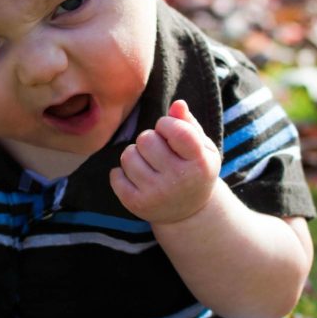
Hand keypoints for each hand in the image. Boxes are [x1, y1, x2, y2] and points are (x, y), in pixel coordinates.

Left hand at [109, 99, 220, 225]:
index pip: (177, 130)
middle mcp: (179, 180)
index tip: (169, 132)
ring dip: (135, 155)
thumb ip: (189, 124)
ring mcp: (156, 193)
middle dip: (149, 139)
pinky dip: (121, 173)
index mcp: (199, 163)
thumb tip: (177, 104)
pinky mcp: (136, 204)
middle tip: (158, 151)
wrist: (187, 213)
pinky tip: (136, 178)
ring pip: (128, 155)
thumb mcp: (201, 148)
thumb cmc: (193, 170)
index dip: (166, 124)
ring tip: (148, 164)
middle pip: (146, 139)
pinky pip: (115, 175)